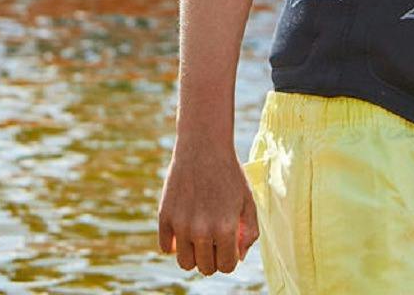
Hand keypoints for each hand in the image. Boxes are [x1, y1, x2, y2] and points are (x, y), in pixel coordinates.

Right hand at [157, 143, 258, 275]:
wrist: (204, 146)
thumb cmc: (230, 174)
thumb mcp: (248, 201)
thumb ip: (250, 232)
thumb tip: (238, 257)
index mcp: (225, 228)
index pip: (226, 266)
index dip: (230, 258)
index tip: (229, 246)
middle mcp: (201, 230)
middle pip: (205, 268)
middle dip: (213, 258)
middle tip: (215, 239)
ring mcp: (180, 224)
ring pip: (185, 263)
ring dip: (194, 255)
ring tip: (200, 237)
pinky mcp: (164, 216)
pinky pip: (166, 247)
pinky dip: (174, 243)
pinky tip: (184, 227)